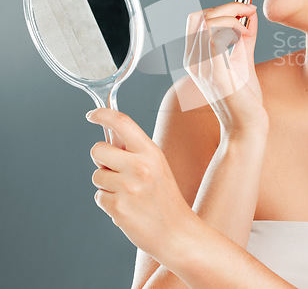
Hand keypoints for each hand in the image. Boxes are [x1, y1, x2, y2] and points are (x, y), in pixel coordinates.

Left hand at [86, 108, 194, 264]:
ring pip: (97, 175)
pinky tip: (127, 206)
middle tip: (116, 169)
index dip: (103, 114)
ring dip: (106, 183)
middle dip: (101, 159)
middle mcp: (140, 167)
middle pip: (98, 149)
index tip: (91, 115)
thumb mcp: (157, 165)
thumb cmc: (165, 197)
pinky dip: (108, 202)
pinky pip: (98, 196)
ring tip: (128, 192)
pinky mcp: (118, 208)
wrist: (176, 231)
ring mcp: (128, 188)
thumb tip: (109, 136)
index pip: (122, 123)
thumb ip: (134, 150)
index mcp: (151, 152)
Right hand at [184, 2, 268, 137]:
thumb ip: (244, 38)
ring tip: (247, 30)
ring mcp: (202, 68)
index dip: (221, 8)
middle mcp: (193, 61)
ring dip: (232, 16)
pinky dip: (233, 28)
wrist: (246, 127)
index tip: (245, 11)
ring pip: (207, 22)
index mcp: (196, 58)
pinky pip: (215, 38)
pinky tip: (244, 37)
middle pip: (198, 16)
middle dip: (226, 7)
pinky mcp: (215, 74)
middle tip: (248, 13)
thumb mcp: (243, 61)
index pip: (197, 19)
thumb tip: (249, 16)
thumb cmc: (244, 100)